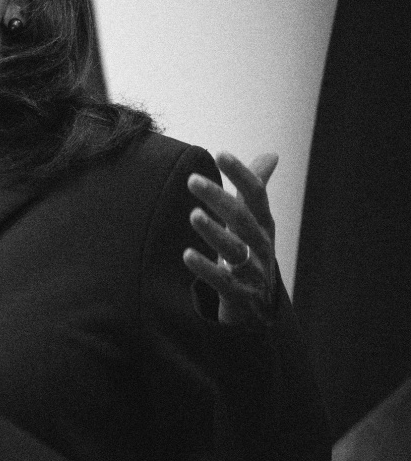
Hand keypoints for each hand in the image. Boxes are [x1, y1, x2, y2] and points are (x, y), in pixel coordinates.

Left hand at [183, 152, 278, 327]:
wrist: (260, 306)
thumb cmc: (252, 253)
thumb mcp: (256, 221)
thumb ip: (255, 189)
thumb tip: (272, 154)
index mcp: (263, 223)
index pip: (255, 194)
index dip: (240, 174)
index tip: (221, 153)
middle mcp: (262, 245)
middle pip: (242, 218)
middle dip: (218, 198)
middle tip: (192, 179)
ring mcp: (253, 271)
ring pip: (234, 250)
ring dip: (214, 231)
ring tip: (194, 215)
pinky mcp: (241, 295)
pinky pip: (223, 281)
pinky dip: (206, 268)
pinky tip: (187, 255)